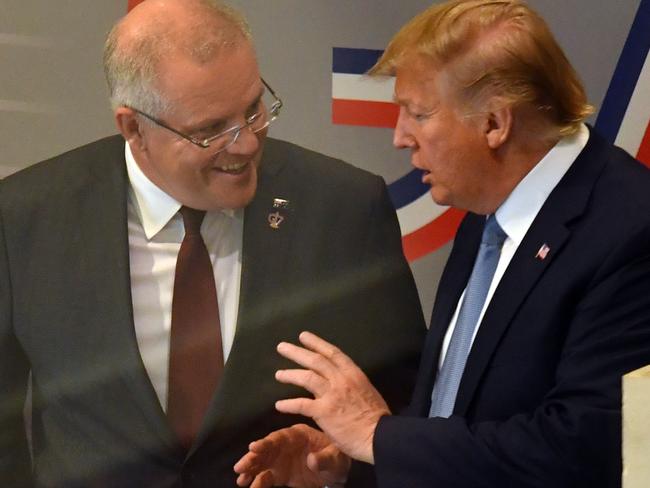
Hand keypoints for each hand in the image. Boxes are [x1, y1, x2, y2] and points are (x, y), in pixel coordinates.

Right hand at [233, 424, 349, 487]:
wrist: (337, 474)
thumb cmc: (337, 459)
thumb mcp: (336, 458)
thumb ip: (324, 458)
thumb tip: (312, 461)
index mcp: (298, 435)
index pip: (279, 437)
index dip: (266, 442)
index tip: (253, 447)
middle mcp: (285, 445)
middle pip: (266, 449)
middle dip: (253, 457)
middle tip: (240, 467)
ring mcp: (281, 460)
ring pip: (262, 463)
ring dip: (250, 470)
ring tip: (241, 479)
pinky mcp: (280, 474)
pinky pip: (266, 478)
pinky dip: (257, 482)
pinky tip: (250, 486)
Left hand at [275, 331, 390, 463]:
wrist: (380, 436)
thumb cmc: (376, 417)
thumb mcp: (366, 391)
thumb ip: (351, 385)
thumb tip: (342, 383)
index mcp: (353, 373)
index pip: (332, 353)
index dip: (316, 343)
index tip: (303, 336)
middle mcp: (341, 380)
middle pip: (315, 360)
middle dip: (297, 352)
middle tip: (282, 347)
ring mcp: (332, 395)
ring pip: (306, 377)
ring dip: (290, 374)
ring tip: (278, 374)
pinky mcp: (324, 412)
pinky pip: (301, 404)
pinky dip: (288, 404)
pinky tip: (279, 405)